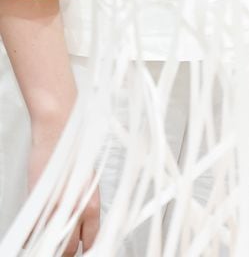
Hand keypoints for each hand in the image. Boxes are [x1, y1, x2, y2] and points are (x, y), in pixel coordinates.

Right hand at [28, 122, 99, 254]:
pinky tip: (31, 236)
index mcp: (93, 201)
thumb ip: (83, 202)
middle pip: (69, 249)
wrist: (60, 128)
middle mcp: (76, 207)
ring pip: (50, 245)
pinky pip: (31, 233)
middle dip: (64, 254)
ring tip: (44, 246)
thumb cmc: (73, 149)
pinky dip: (30, 237)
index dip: (86, 249)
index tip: (82, 253)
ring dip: (47, 248)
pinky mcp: (37, 203)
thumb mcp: (87, 178)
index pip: (93, 239)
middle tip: (59, 253)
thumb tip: (79, 221)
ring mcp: (55, 207)